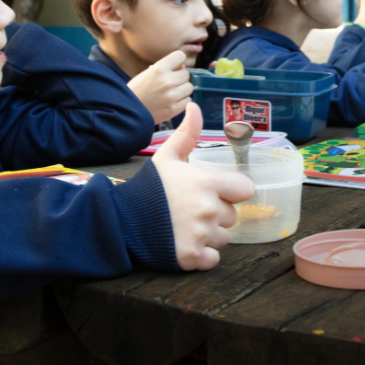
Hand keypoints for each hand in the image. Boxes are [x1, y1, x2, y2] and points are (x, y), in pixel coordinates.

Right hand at [127, 51, 193, 125]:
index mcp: (159, 69)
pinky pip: (188, 100)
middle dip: (180, 78)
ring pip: (189, 87)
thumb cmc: (136, 91)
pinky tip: (172, 102)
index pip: (180, 56)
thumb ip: (165, 68)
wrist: (128, 112)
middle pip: (186, 74)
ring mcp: (171, 96)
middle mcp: (167, 81)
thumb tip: (182, 66)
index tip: (176, 67)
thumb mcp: (147, 73)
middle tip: (171, 84)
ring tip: (172, 93)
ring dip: (183, 90)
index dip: (179, 61)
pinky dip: (182, 101)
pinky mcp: (174, 109)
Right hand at [152, 102, 254, 269]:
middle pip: (232, 215)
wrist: (120, 220)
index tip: (215, 191)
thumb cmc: (148, 187)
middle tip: (191, 209)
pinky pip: (212, 259)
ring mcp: (201, 235)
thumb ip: (187, 133)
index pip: (245, 189)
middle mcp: (208, 209)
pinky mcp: (192, 258)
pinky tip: (184, 243)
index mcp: (207, 183)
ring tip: (184, 226)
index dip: (232, 191)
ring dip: (209, 235)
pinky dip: (202, 255)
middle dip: (216, 213)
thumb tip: (195, 105)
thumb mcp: (167, 156)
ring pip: (223, 238)